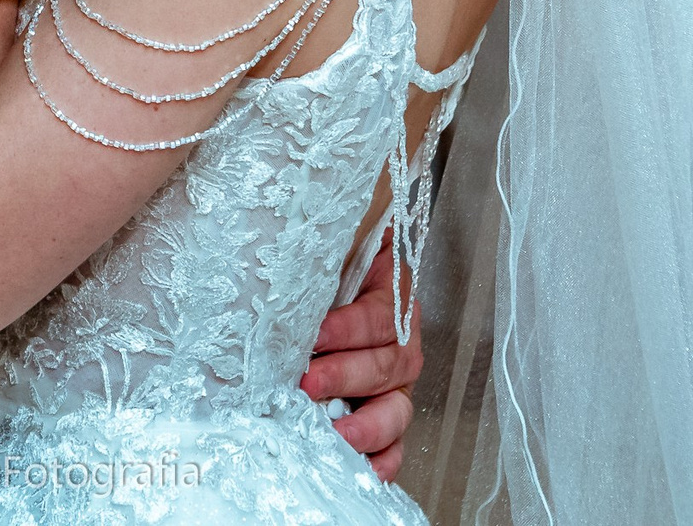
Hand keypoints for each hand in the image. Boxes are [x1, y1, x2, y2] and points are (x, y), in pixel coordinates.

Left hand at [301, 236, 421, 480]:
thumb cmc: (324, 268)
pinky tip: (362, 468)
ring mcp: (396, 384)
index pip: (379, 314)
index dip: (348, 327)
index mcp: (390, 295)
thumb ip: (321, 246)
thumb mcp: (330, 249)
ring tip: (334, 432)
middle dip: (346, 375)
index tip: (315, 333)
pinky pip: (395, 445)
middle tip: (307, 382)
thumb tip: (293, 224)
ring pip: (396, 408)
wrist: (329, 287)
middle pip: (387, 364)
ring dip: (366, 423)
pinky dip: (382, 460)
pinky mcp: (385, 417)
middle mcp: (400, 342)